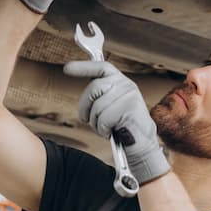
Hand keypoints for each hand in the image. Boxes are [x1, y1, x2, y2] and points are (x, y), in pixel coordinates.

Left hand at [64, 60, 169, 184]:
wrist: (143, 143)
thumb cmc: (123, 126)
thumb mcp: (113, 105)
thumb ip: (102, 95)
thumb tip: (86, 94)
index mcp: (121, 81)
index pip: (101, 68)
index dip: (83, 67)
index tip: (67, 69)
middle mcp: (126, 85)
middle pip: (94, 87)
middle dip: (84, 106)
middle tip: (86, 119)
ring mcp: (129, 95)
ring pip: (97, 106)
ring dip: (96, 122)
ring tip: (106, 128)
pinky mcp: (129, 109)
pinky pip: (103, 119)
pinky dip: (103, 130)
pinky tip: (111, 132)